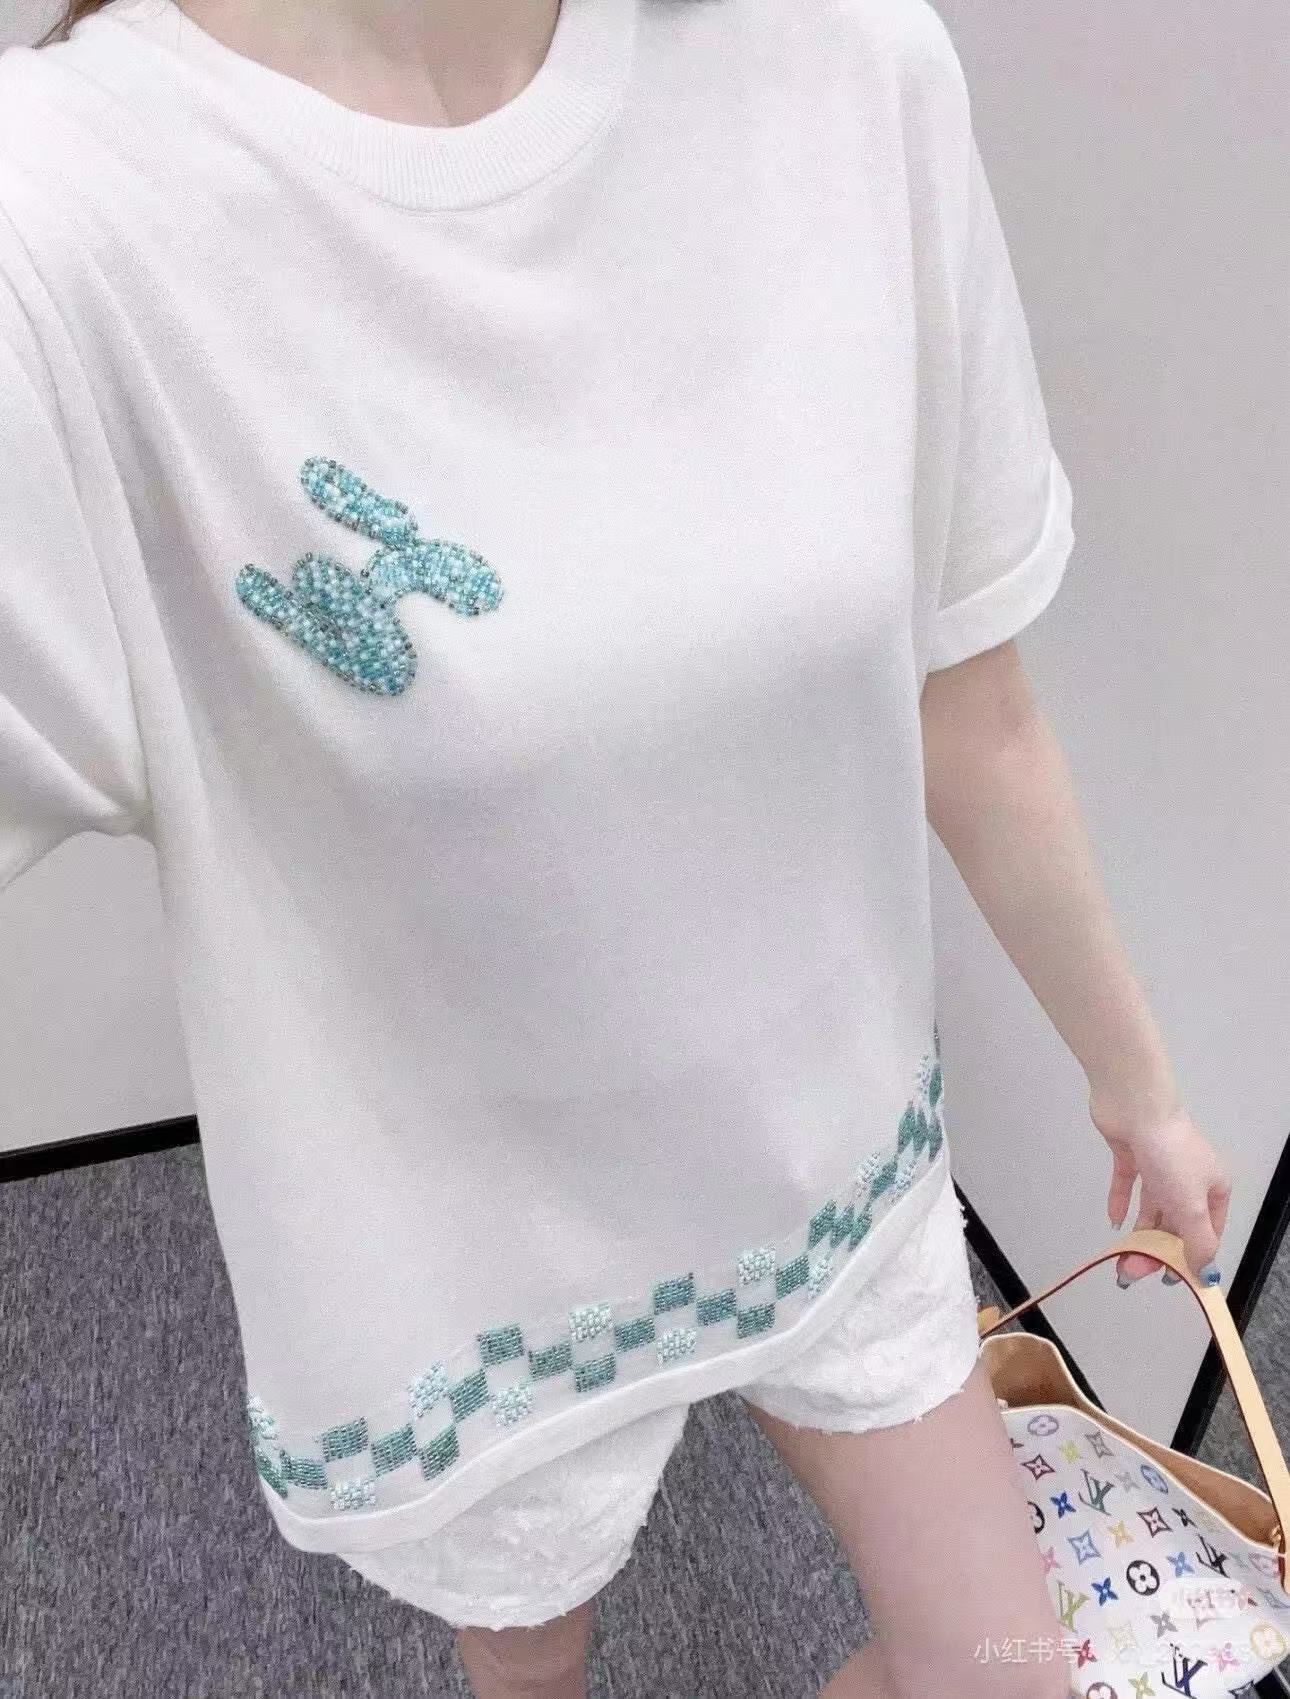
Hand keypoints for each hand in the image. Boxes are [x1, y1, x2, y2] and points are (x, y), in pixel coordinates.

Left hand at [1091, 1095, 1232, 1286]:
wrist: (1136, 1104)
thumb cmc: (1171, 1156)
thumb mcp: (1191, 1205)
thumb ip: (1198, 1241)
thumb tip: (1206, 1273)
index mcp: (1213, 1186)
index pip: (1207, 1230)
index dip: (1191, 1256)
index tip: (1170, 1278)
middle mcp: (1189, 1175)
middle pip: (1175, 1220)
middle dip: (1157, 1248)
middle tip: (1133, 1271)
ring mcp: (1159, 1162)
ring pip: (1151, 1206)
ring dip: (1138, 1232)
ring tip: (1121, 1257)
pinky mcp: (1132, 1152)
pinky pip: (1128, 1184)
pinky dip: (1121, 1202)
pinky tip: (1113, 1222)